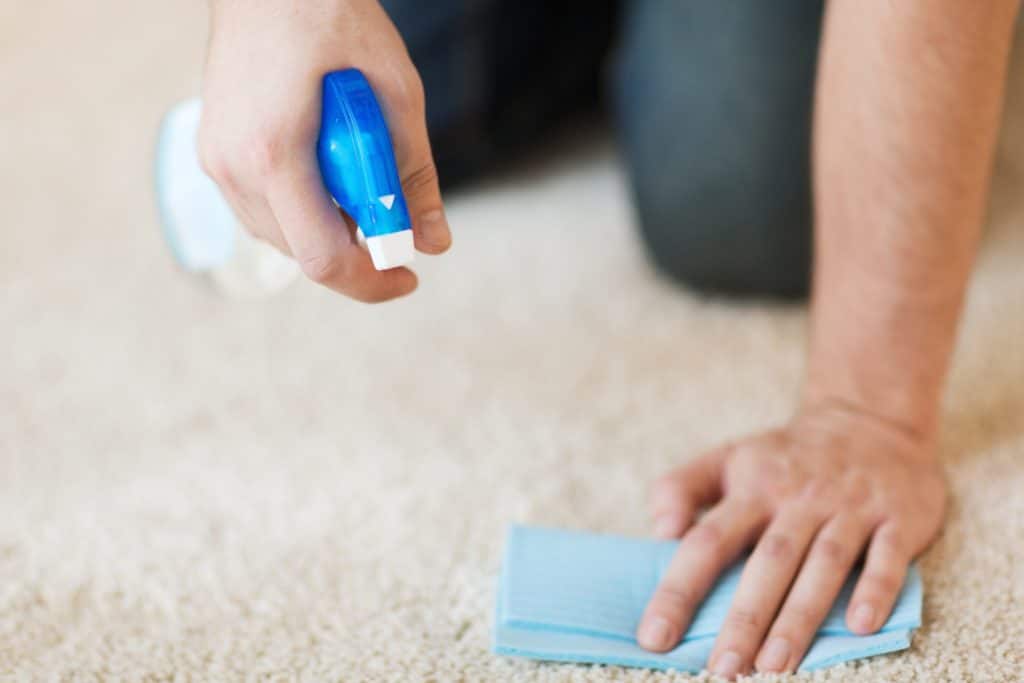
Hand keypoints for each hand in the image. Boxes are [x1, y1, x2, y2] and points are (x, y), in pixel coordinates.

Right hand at [198, 0, 450, 301]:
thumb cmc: (330, 17)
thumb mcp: (394, 92)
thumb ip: (414, 174)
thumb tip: (433, 241)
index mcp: (275, 154)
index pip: (322, 258)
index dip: (370, 281)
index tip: (407, 276)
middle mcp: (235, 168)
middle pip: (303, 254)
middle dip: (357, 251)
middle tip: (395, 214)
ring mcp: (217, 163)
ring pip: (283, 238)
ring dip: (330, 229)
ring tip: (359, 176)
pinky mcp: (214, 155)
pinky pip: (264, 212)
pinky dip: (304, 210)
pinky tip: (328, 170)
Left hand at [637, 403, 946, 677]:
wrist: (870, 420)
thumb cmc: (786, 457)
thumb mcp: (728, 457)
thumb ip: (681, 487)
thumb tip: (659, 530)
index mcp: (752, 489)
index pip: (707, 541)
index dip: (679, 589)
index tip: (655, 636)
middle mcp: (799, 500)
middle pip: (768, 562)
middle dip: (744, 619)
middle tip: (722, 670)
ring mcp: (849, 508)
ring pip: (823, 565)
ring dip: (800, 617)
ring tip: (775, 666)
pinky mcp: (897, 518)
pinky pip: (887, 556)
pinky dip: (874, 589)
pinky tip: (860, 627)